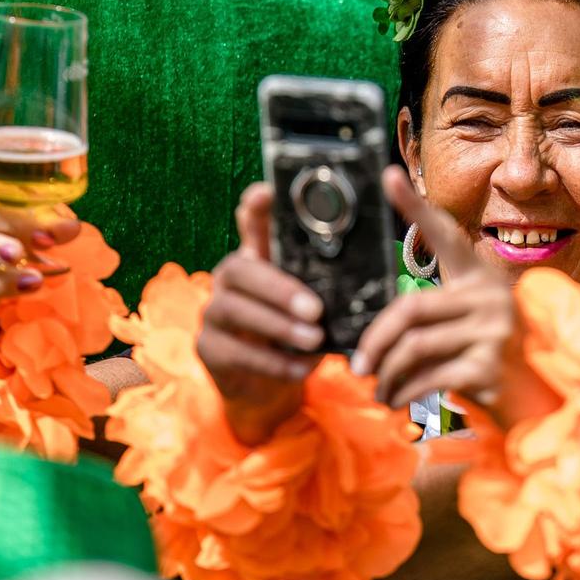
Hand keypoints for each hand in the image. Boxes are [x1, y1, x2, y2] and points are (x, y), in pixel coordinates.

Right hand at [196, 183, 328, 443]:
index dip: (255, 208)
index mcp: (256, 257)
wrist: (268, 387)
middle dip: (278, 288)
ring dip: (277, 325)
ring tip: (314, 340)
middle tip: (316, 309)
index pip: (251, 223)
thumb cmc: (298, 332)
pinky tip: (301, 368)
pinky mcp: (208, 349)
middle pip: (239, 269)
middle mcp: (229, 278)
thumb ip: (329, 278)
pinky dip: (272, 361)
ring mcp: (213, 312)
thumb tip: (372, 258)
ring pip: (232, 309)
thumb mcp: (317, 302)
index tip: (265, 193)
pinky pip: (235, 352)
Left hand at [356, 170, 537, 418]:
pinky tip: (397, 402)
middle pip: (410, 308)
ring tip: (380, 391)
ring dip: (388, 374)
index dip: (415, 206)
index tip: (388, 176)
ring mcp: (493, 330)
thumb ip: (438, 321)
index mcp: (481, 279)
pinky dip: (404, 392)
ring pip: (414, 346)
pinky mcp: (489, 366)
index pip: (446, 235)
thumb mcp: (474, 327)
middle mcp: (489, 297)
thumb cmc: (500, 362)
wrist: (545, 399)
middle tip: (359, 366)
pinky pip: (428, 376)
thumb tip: (376, 344)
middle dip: (376, 341)